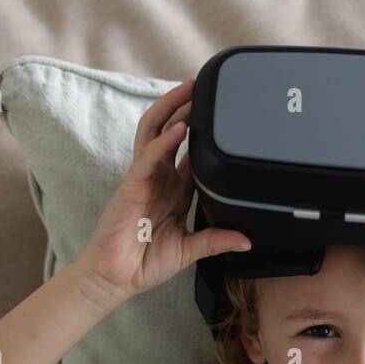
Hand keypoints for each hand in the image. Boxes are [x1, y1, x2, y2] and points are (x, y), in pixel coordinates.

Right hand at [77, 78, 251, 300]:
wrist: (118, 277)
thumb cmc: (145, 263)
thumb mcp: (189, 251)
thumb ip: (216, 241)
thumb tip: (246, 240)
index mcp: (174, 191)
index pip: (191, 153)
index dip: (205, 133)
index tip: (223, 116)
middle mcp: (159, 178)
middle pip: (171, 130)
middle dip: (186, 107)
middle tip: (206, 86)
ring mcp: (144, 177)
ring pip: (156, 131)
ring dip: (172, 109)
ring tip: (189, 89)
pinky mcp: (132, 183)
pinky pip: (149, 155)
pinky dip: (164, 140)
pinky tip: (179, 128)